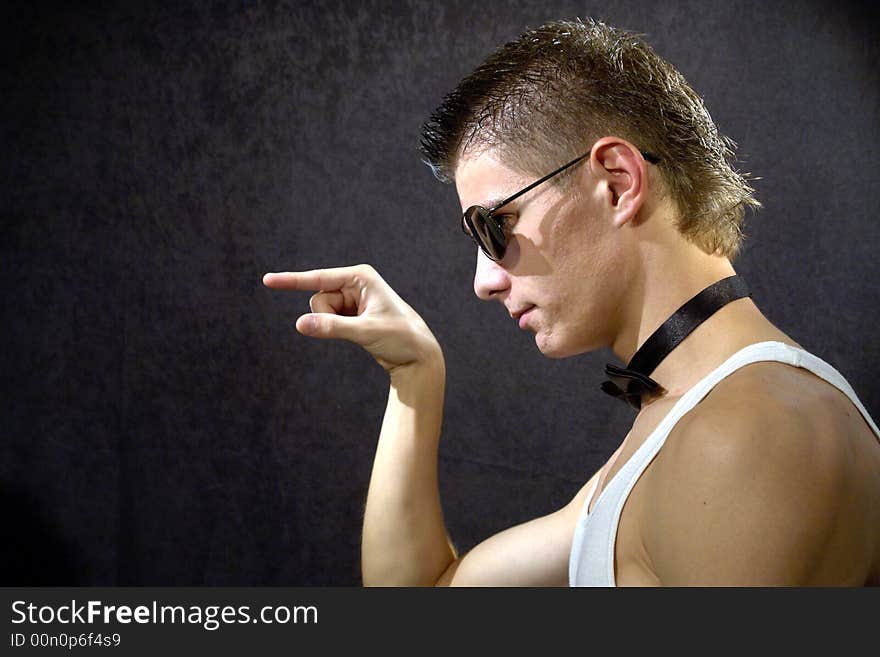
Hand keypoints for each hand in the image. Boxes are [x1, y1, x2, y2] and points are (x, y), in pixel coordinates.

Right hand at [263, 265, 442, 373]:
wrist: (417, 355)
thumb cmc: (400, 338)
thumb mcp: (365, 332)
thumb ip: (331, 328)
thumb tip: (299, 324)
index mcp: (360, 277)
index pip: (318, 279)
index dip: (291, 281)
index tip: (267, 280)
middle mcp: (355, 283)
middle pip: (318, 300)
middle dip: (328, 318)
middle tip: (358, 327)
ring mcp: (352, 298)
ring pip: (321, 312)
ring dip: (334, 326)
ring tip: (363, 330)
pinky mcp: (351, 313)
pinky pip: (328, 321)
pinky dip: (336, 329)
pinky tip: (361, 332)